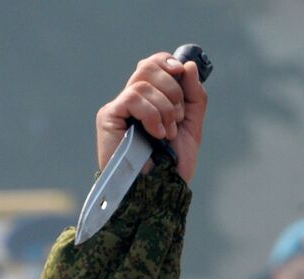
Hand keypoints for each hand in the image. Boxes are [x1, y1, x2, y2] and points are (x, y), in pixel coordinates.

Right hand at [96, 53, 207, 182]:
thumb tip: (188, 65)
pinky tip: (157, 134)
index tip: (181, 72)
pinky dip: (152, 115)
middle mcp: (132, 100)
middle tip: (178, 118)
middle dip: (173, 90)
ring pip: (144, 83)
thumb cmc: (171, 166)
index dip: (168, 62)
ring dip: (166, 109)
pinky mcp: (109, 116)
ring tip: (167, 134)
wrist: (158, 191)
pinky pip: (134, 98)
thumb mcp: (191, 129)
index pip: (153, 64)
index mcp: (150, 100)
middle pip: (148, 67)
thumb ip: (194, 98)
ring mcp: (119, 107)